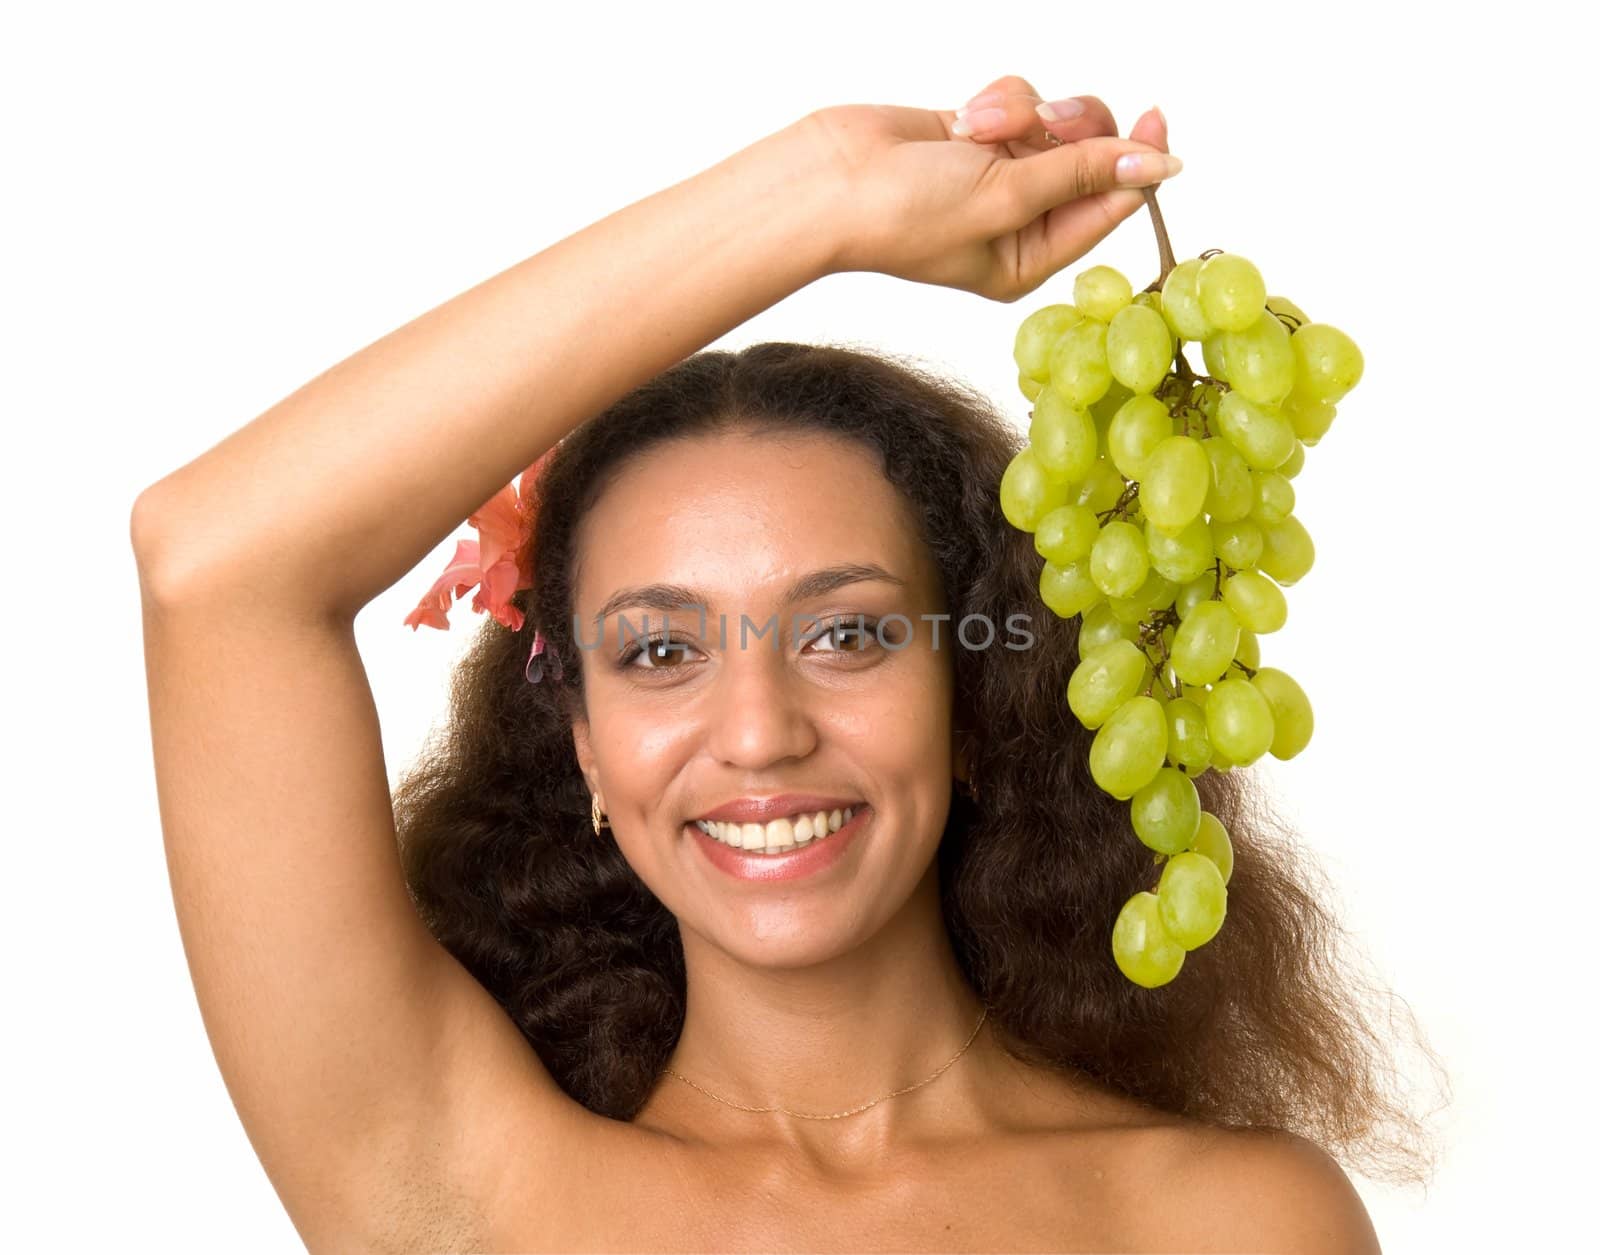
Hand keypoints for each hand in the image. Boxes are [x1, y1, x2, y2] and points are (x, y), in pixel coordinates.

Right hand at [804, 74, 1177, 300]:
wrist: (829, 180)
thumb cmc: (903, 214)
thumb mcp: (1006, 198)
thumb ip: (1084, 174)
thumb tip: (1159, 165)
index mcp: (1032, 258)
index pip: (1110, 206)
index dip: (1138, 163)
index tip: (1154, 120)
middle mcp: (1021, 220)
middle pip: (1092, 156)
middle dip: (1074, 130)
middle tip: (1050, 123)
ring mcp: (999, 175)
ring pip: (1055, 122)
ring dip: (1026, 113)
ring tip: (983, 127)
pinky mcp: (978, 137)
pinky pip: (1020, 102)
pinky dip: (997, 102)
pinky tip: (963, 119)